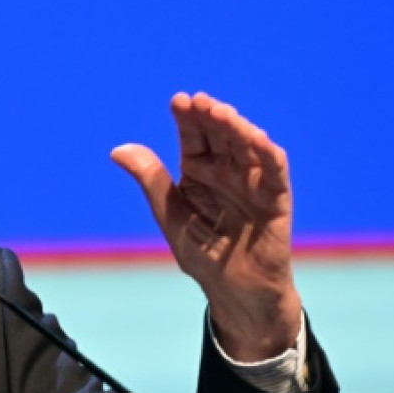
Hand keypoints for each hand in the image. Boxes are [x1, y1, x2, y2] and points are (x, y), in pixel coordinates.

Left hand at [111, 92, 301, 360]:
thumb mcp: (171, 216)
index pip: (193, 136)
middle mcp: (226, 170)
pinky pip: (275, 171)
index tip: (178, 100)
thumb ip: (152, 182)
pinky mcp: (276, 197)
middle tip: (199, 102)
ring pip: (247, 145)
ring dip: (237, 127)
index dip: (187, 117)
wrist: (235, 291)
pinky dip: (268, 153)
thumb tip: (117, 150)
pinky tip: (256, 138)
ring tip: (221, 113)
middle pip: (220, 133)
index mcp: (198, 171)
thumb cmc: (203, 255)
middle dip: (211, 115)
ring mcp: (252, 181)